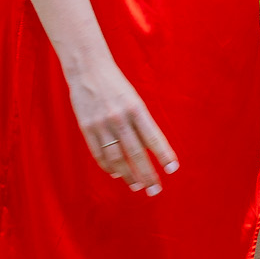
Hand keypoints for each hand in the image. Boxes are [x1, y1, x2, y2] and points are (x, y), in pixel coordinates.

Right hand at [67, 59, 177, 193]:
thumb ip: (142, 123)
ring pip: (116, 158)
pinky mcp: (86, 128)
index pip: (153, 137)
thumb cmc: (116, 85)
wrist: (87, 69)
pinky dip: (108, 166)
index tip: (173, 169)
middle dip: (147, 174)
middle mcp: (119, 118)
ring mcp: (101, 124)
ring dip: (128, 175)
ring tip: (137, 185)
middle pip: (136, 153)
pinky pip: (98, 153)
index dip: (163, 155)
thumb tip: (151, 150)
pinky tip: (116, 174)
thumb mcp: (134, 100)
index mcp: (136, 108)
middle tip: (155, 189)